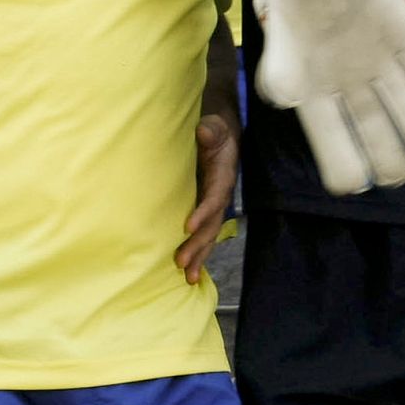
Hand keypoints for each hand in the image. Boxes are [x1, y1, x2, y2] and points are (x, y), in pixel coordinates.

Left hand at [176, 114, 238, 284]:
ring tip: (188, 278)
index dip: (203, 212)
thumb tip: (204, 132)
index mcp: (223, 177)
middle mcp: (221, 195)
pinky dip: (199, 253)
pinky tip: (190, 272)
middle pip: (212, 225)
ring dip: (200, 256)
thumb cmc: (215, 131)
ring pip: (210, 235)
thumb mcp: (215, 126)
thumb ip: (211, 130)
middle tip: (181, 262)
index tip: (188, 226)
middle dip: (198, 244)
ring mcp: (215, 205)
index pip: (214, 197)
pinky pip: (205, 234)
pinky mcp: (207, 210)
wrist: (222, 136)